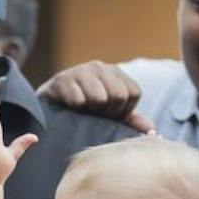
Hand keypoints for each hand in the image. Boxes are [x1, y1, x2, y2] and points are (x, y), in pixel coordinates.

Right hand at [36, 61, 154, 132]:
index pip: (133, 93)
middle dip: (108, 112)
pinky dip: (75, 109)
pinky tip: (69, 108)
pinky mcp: (62, 79)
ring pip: (99, 98)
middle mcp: (100, 67)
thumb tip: (151, 130)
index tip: (108, 116)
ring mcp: (80, 71)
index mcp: (115, 74)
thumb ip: (130, 121)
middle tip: (94, 114)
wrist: (47, 110)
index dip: (123, 111)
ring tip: (82, 111)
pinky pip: (78, 100)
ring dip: (90, 111)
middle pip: (119, 95)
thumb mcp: (108, 117)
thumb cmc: (82, 113)